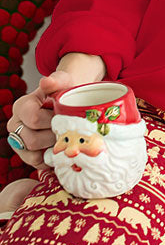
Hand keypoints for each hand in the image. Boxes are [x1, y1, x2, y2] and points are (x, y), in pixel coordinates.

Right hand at [7, 53, 105, 169]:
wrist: (70, 100)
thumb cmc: (66, 91)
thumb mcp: (64, 82)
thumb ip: (56, 80)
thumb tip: (46, 82)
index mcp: (21, 106)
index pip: (34, 120)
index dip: (52, 121)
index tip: (64, 116)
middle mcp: (15, 125)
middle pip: (32, 140)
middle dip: (53, 136)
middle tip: (68, 130)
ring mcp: (19, 140)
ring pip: (32, 154)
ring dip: (52, 148)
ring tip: (65, 139)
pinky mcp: (27, 154)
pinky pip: (36, 163)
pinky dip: (50, 160)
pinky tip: (62, 151)